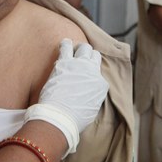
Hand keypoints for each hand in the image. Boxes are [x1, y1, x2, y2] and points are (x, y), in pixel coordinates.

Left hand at [25, 39, 108, 156]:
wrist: (61, 116)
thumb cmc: (74, 118)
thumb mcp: (91, 108)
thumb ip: (92, 96)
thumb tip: (87, 93)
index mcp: (101, 84)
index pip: (99, 72)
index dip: (92, 70)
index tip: (87, 71)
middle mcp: (93, 72)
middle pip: (94, 56)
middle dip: (88, 55)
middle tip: (81, 57)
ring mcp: (79, 65)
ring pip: (84, 48)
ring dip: (79, 48)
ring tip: (74, 47)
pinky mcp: (64, 63)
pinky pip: (67, 47)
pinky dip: (66, 44)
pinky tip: (64, 43)